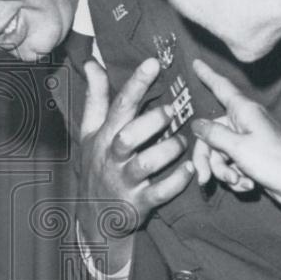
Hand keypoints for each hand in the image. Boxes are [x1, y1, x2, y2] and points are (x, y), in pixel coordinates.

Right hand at [78, 56, 193, 272]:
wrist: (95, 216)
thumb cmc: (97, 165)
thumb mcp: (91, 132)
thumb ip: (96, 97)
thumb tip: (92, 63)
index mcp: (104, 136)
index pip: (119, 106)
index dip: (135, 83)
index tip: (153, 62)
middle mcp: (113, 158)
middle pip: (128, 137)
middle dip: (152, 121)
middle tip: (173, 110)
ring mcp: (125, 182)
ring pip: (145, 164)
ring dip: (168, 150)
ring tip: (184, 141)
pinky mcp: (138, 204)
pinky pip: (159, 193)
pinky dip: (176, 182)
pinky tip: (189, 170)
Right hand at [189, 58, 280, 208]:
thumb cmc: (274, 162)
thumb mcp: (237, 147)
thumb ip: (213, 134)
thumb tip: (196, 124)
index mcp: (244, 111)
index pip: (221, 87)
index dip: (207, 75)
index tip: (196, 63)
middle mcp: (245, 122)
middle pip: (211, 134)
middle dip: (208, 159)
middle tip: (204, 178)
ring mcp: (248, 140)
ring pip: (219, 153)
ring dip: (224, 171)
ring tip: (237, 180)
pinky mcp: (252, 157)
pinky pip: (231, 164)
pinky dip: (235, 176)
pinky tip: (247, 184)